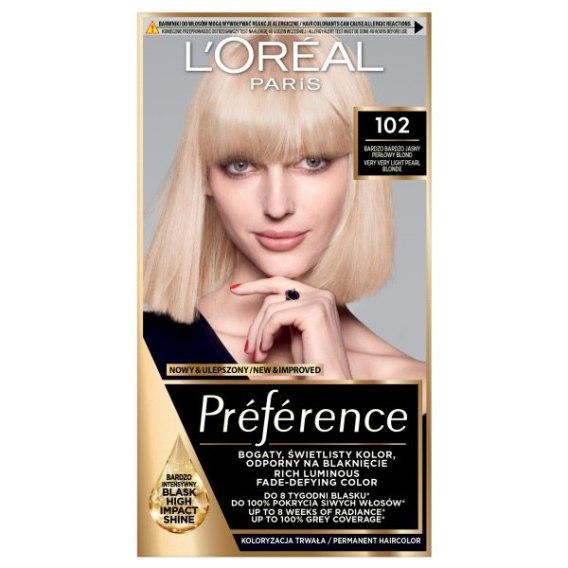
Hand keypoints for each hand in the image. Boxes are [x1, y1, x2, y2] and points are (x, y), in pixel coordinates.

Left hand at [230, 276, 352, 378]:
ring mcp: (319, 302)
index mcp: (319, 296)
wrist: (331, 380)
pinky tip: (266, 350)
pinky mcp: (313, 312)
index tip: (235, 289)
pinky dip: (265, 335)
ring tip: (259, 354)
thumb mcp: (295, 332)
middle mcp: (322, 295)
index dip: (256, 285)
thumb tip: (262, 307)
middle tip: (249, 348)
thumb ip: (284, 314)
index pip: (281, 283)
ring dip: (259, 334)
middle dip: (256, 322)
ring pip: (271, 308)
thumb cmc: (314, 363)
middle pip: (273, 296)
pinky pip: (275, 317)